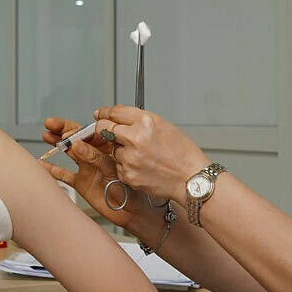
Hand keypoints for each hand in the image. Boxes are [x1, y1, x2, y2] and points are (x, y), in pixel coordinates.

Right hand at [41, 117, 140, 228]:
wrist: (131, 211)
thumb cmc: (131, 189)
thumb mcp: (112, 169)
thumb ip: (94, 157)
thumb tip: (78, 145)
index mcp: (106, 147)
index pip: (89, 132)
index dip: (77, 128)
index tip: (66, 128)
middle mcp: (95, 155)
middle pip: (76, 138)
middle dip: (63, 130)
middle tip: (50, 124)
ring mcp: (87, 168)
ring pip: (69, 152)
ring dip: (57, 143)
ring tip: (46, 135)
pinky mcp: (81, 182)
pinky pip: (64, 174)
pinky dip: (53, 170)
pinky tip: (43, 164)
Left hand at [93, 105, 207, 203]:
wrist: (190, 179)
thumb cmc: (182, 154)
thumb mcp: (163, 126)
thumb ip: (138, 119)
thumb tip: (118, 114)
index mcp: (145, 122)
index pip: (114, 112)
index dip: (105, 113)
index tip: (101, 114)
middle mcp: (135, 138)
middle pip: (104, 129)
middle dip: (104, 129)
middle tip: (110, 132)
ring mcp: (129, 158)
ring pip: (112, 149)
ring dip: (120, 150)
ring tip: (141, 155)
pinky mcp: (127, 174)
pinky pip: (118, 166)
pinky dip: (126, 165)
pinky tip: (143, 166)